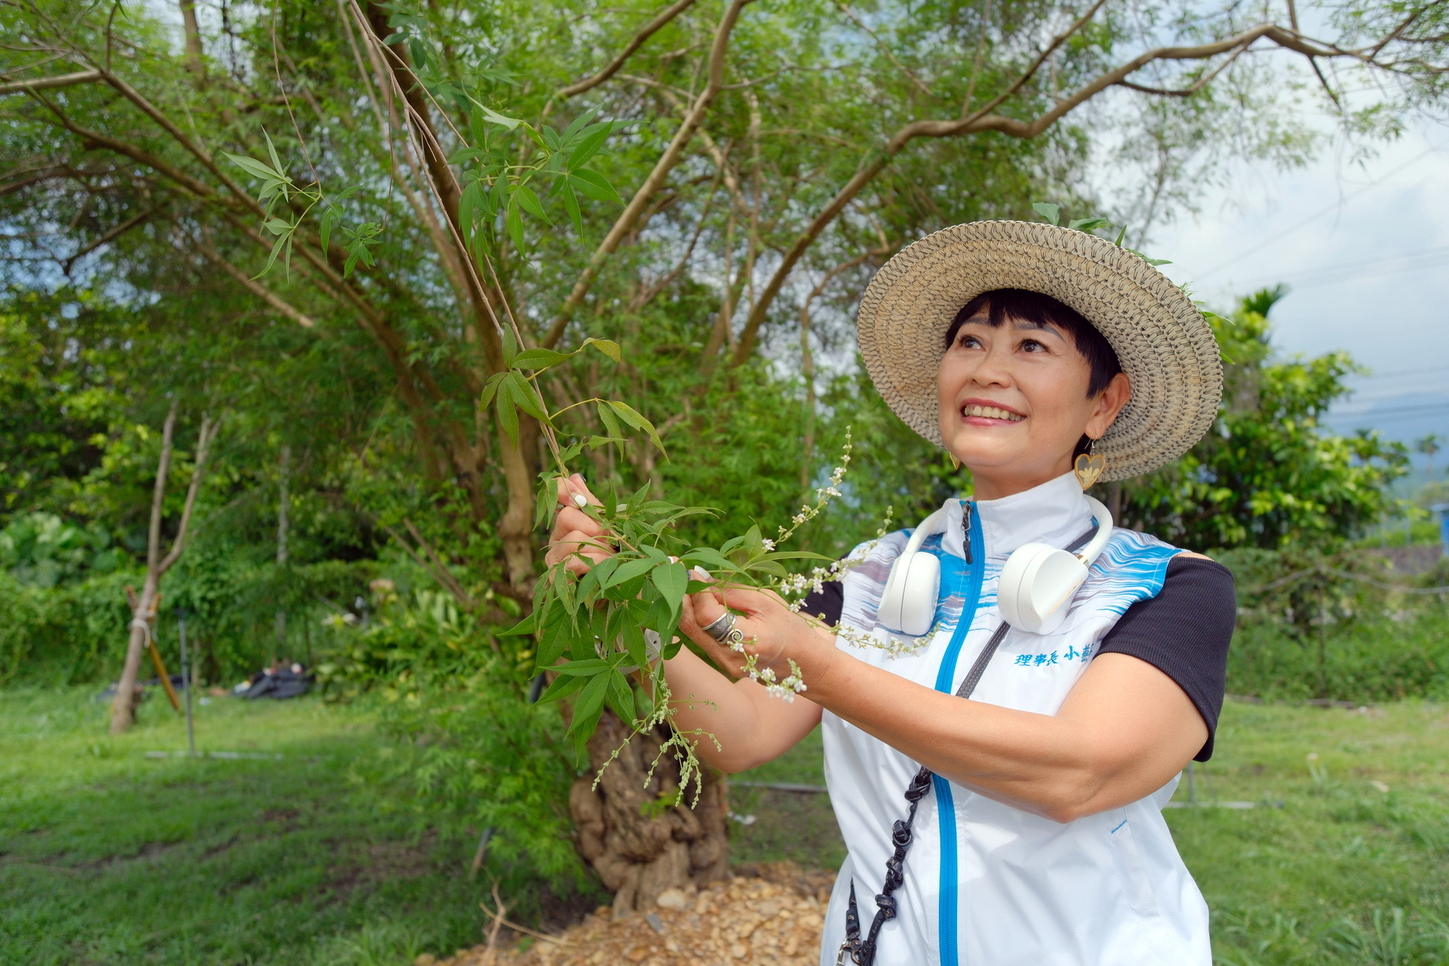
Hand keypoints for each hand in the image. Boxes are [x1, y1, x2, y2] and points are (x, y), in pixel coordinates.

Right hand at [544, 474, 612, 574]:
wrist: (624, 595)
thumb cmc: (619, 561)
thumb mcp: (611, 530)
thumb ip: (595, 506)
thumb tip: (574, 476)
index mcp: (569, 522)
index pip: (556, 492)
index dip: (566, 490)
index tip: (580, 498)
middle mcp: (556, 537)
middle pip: (567, 515)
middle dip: (595, 528)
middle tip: (609, 543)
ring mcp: (553, 559)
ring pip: (573, 539)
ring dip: (599, 550)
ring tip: (609, 561)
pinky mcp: (555, 580)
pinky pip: (571, 562)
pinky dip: (593, 565)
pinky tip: (601, 571)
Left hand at [679, 583, 835, 684]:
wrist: (807, 665)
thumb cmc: (791, 628)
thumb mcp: (766, 602)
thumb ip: (732, 592)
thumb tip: (701, 579)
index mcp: (747, 640)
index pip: (708, 614)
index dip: (696, 590)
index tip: (689, 569)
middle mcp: (730, 658)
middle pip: (691, 626)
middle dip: (681, 596)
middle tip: (675, 572)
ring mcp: (725, 666)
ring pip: (691, 634)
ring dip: (684, 607)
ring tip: (683, 583)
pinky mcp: (722, 667)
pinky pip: (700, 640)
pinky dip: (695, 619)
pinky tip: (694, 602)